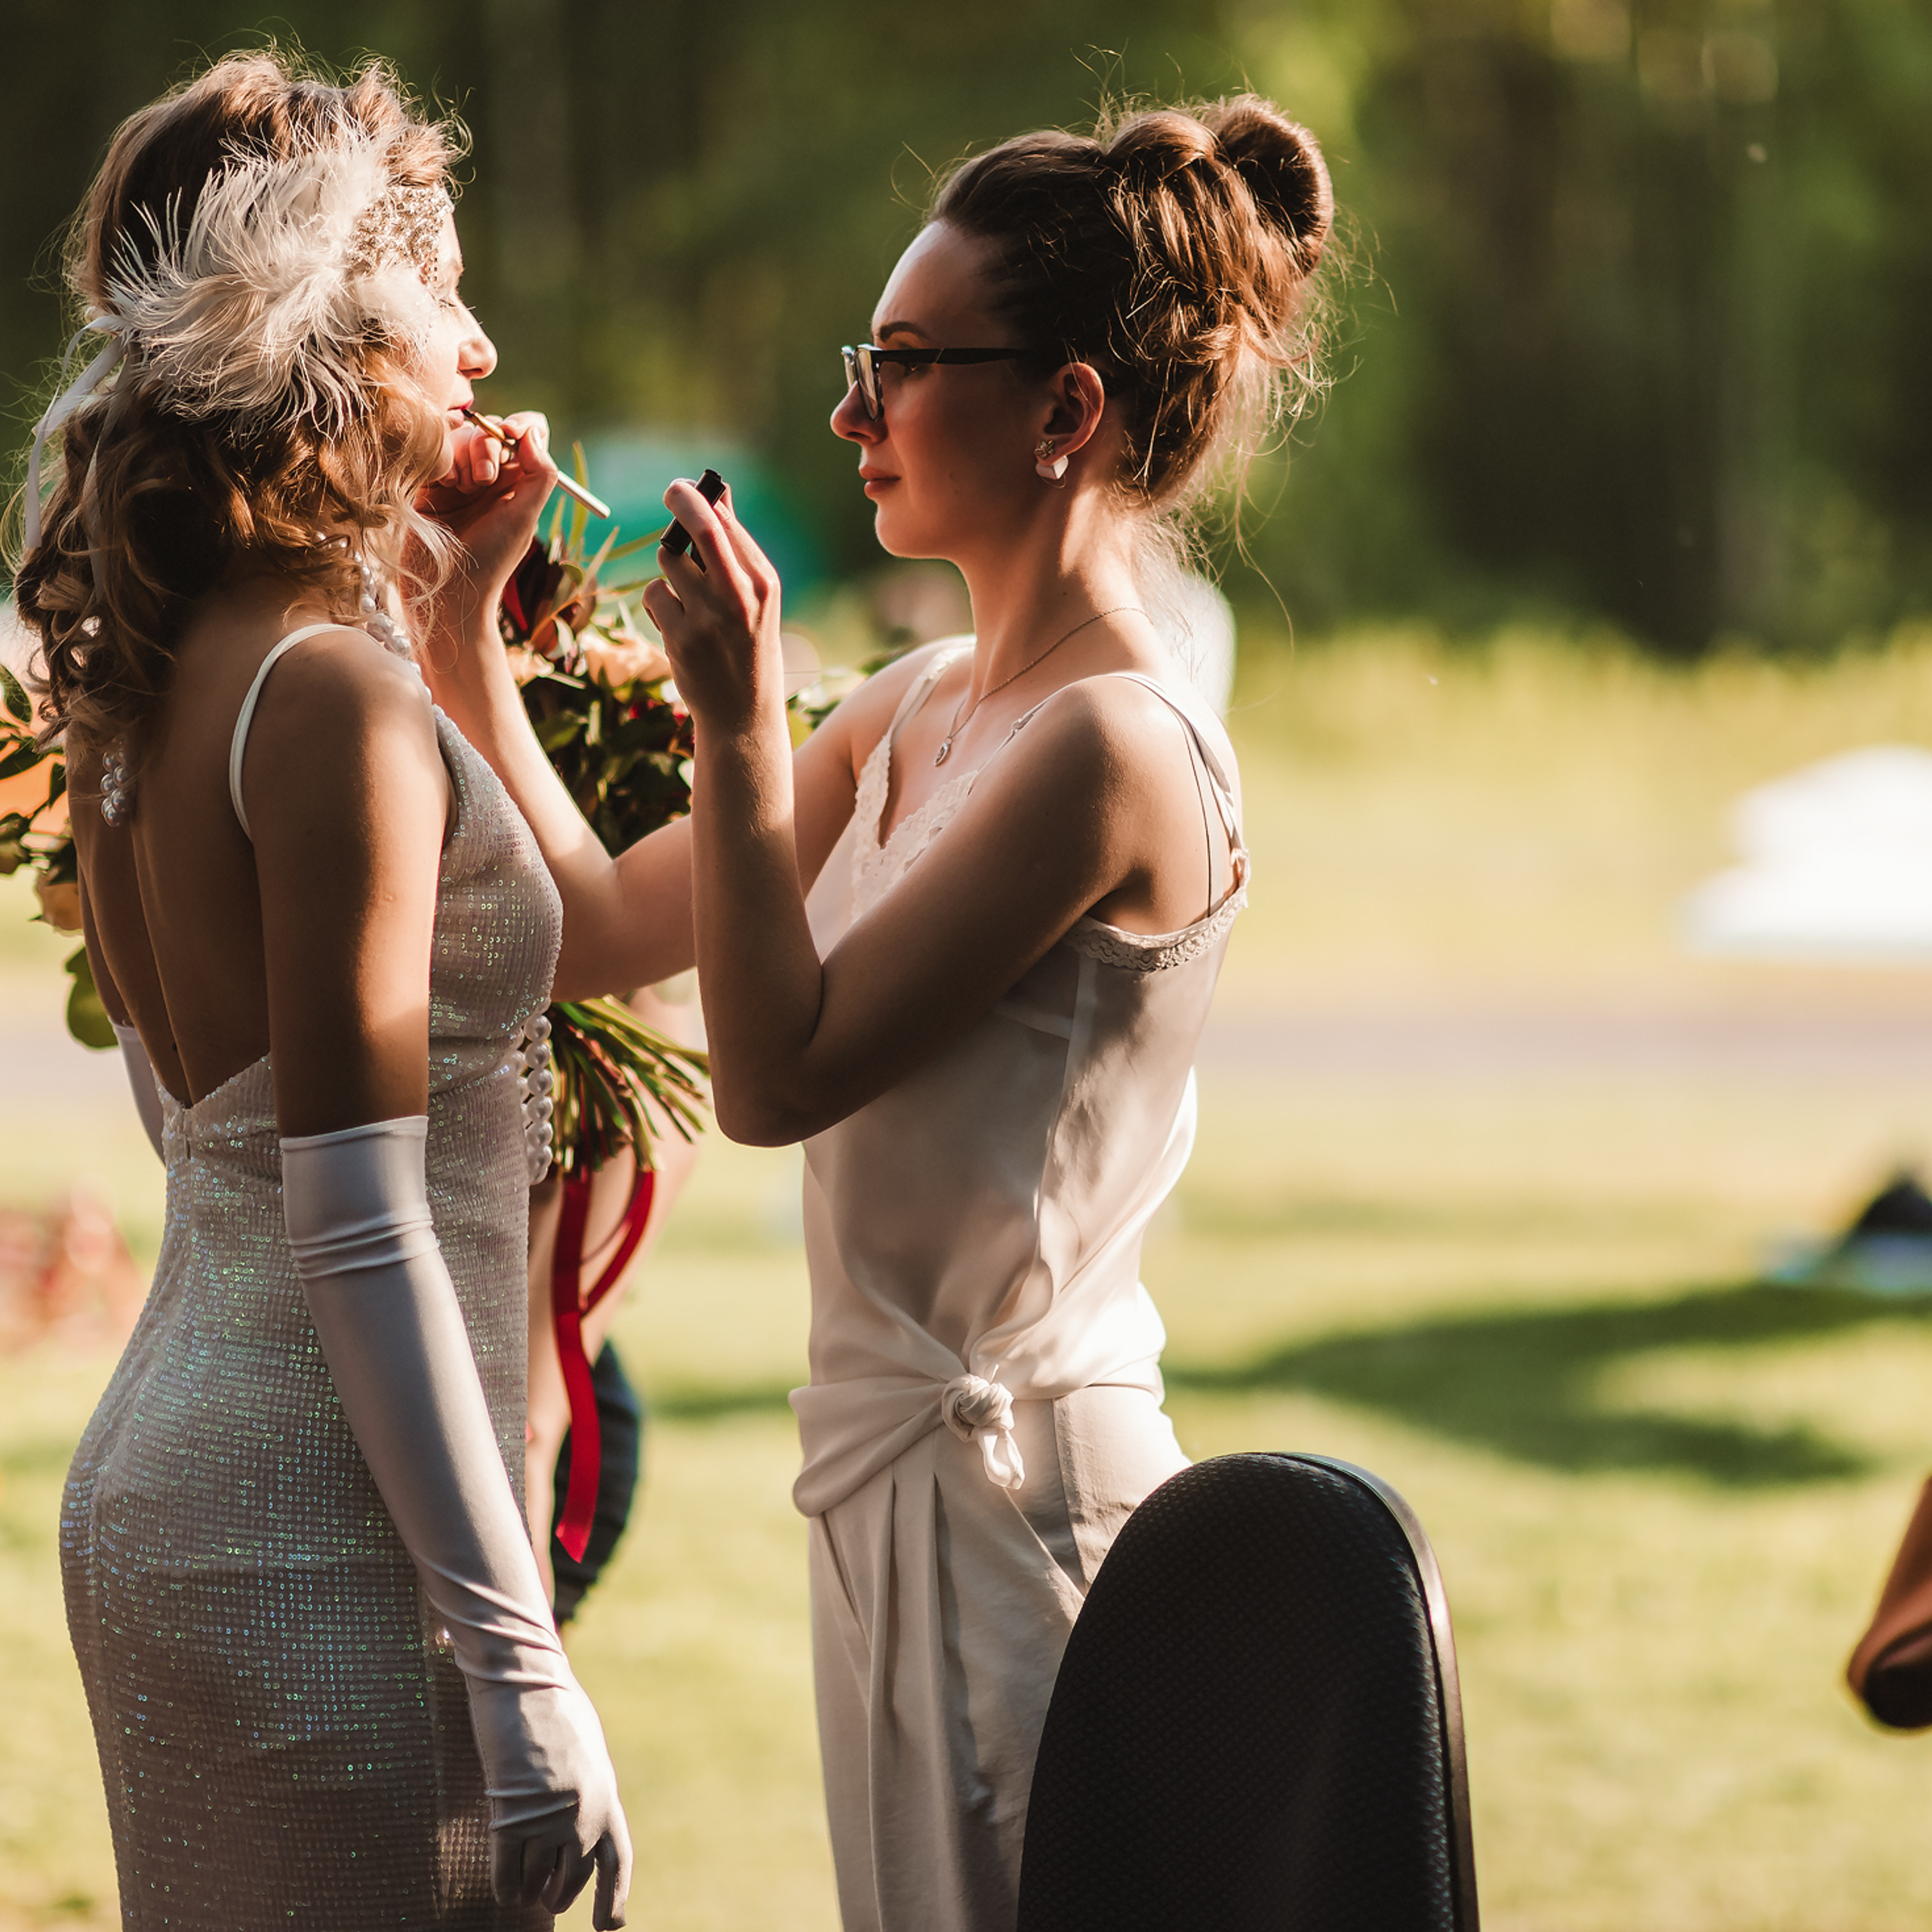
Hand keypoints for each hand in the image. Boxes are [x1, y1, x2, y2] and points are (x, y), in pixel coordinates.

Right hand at [417, 411, 560, 632]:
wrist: (445, 588)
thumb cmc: (490, 559)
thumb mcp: (524, 517)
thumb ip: (540, 474)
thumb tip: (532, 431)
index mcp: (520, 482)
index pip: (526, 433)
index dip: (518, 426)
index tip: (509, 433)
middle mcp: (491, 477)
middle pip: (489, 429)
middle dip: (485, 445)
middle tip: (482, 480)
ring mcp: (459, 478)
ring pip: (459, 435)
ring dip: (461, 454)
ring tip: (458, 487)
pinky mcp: (429, 482)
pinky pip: (433, 448)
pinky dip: (438, 459)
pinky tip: (438, 484)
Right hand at [474, 1677, 632, 1925]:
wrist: (525, 1680)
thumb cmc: (554, 1706)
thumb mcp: (585, 1750)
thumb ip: (586, 1789)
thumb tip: (581, 1827)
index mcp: (606, 1794)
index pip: (617, 1860)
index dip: (613, 1898)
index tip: (608, 1927)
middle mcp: (584, 1814)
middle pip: (571, 1879)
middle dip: (558, 1894)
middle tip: (549, 1899)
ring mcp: (548, 1818)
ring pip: (536, 1880)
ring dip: (528, 1890)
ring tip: (523, 1889)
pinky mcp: (511, 1815)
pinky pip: (507, 1872)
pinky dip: (505, 1885)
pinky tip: (504, 1887)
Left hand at [640, 479, 784, 734]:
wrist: (743, 715)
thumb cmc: (750, 647)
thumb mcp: (757, 599)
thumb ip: (737, 549)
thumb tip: (717, 494)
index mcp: (763, 583)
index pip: (724, 522)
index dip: (698, 497)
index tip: (683, 487)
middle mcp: (738, 597)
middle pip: (697, 527)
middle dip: (679, 499)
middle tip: (672, 490)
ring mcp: (707, 619)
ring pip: (668, 559)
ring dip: (671, 568)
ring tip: (687, 593)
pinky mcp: (679, 638)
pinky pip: (655, 594)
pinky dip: (661, 602)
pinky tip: (678, 623)